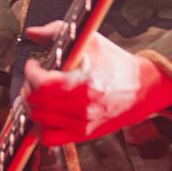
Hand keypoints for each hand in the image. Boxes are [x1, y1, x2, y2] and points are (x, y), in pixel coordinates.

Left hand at [23, 22, 171, 144]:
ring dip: (34, 105)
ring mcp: (81, 123)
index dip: (31, 72)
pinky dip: (42, 126)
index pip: (43, 84)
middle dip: (29, 86)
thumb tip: (33, 33)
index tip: (34, 64)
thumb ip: (57, 31)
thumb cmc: (116, 63)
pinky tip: (48, 112)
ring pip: (39, 119)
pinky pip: (49, 138)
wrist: (142, 88)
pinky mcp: (83, 134)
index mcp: (84, 81)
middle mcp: (82, 105)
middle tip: (35, 77)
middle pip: (36, 102)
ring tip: (41, 93)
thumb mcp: (90, 40)